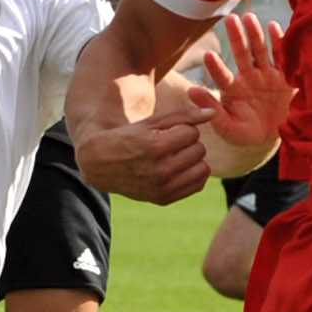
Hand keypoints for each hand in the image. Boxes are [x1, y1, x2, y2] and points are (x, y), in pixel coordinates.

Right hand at [75, 106, 215, 204]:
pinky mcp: (163, 199)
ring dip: (193, 159)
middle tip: (170, 144)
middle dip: (188, 143)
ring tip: (175, 156)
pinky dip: (193, 174)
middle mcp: (160, 170)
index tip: (167, 131)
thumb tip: (212, 113)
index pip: (192, 132)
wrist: (100, 164)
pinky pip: (198, 185)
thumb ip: (184, 115)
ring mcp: (162, 188)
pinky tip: (178, 168)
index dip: (182, 128)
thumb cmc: (128, 137)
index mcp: (156, 147)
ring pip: (203, 168)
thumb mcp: (151, 121)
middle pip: (199, 150)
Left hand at [187, 15, 292, 159]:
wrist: (275, 137)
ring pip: (260, 51)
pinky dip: (279, 42)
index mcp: (233, 89)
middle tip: (230, 19)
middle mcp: (248, 77)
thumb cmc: (247, 133)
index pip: (222, 76)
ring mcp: (267, 75)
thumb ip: (212, 111)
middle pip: (241, 54)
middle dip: (236, 37)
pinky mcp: (285, 76)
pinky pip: (282, 57)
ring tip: (249, 18)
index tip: (208, 55)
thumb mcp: (228, 127)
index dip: (216, 67)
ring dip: (255, 34)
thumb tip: (190, 91)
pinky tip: (275, 26)